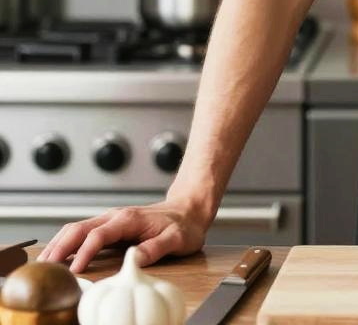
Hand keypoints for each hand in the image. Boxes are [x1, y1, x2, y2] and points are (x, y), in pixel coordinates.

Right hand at [36, 199, 210, 273]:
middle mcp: (115, 217)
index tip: (73, 272)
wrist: (190, 209)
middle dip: (59, 248)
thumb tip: (134, 259)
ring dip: (58, 245)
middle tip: (44, 269)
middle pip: (78, 229)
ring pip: (76, 229)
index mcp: (128, 219)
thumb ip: (155, 248)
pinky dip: (65, 243)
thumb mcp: (176, 238)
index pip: (98, 235)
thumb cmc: (184, 225)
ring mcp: (110, 221)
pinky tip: (57, 257)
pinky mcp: (109, 227)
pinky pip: (82, 233)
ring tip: (44, 265)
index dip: (83, 253)